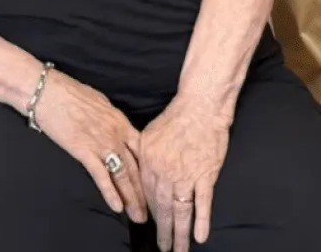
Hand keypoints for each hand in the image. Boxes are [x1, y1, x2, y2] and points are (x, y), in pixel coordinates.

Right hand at [36, 69, 147, 223]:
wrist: (47, 91)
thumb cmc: (69, 91)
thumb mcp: (99, 101)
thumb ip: (111, 118)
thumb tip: (116, 127)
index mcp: (120, 121)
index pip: (142, 150)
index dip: (149, 170)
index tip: (152, 186)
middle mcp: (115, 134)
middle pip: (135, 167)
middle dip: (143, 192)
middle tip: (149, 211)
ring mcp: (101, 143)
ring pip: (122, 175)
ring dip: (131, 198)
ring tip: (137, 216)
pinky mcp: (84, 151)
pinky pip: (101, 176)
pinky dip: (110, 192)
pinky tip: (117, 208)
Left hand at [139, 95, 228, 251]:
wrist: (199, 107)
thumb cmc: (175, 118)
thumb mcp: (150, 134)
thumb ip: (144, 155)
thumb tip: (139, 174)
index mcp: (149, 160)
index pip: (147, 194)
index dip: (150, 212)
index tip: (150, 226)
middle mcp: (165, 171)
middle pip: (162, 207)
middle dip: (162, 230)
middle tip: (162, 248)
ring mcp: (186, 175)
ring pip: (181, 210)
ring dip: (179, 233)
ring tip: (178, 250)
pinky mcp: (205, 175)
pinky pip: (203, 203)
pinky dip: (202, 221)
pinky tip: (200, 237)